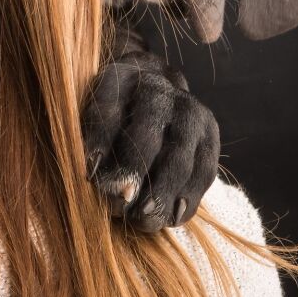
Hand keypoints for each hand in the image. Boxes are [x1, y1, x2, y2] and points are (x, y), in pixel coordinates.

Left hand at [81, 57, 219, 231]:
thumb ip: (88, 138)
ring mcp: (189, 109)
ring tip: (143, 220)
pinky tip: (172, 218)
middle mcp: (159, 88)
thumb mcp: (89, 113)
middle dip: (133, 173)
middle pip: (147, 133)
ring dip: (162, 193)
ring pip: (179, 155)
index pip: (108, 108)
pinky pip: (204, 169)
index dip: (99, 142)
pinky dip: (189, 197)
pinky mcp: (209, 132)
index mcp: (121, 76)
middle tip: (120, 204)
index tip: (89, 175)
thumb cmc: (109, 114)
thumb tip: (91, 174)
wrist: (152, 94)